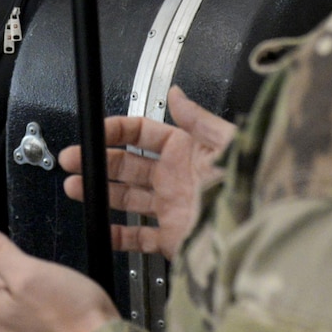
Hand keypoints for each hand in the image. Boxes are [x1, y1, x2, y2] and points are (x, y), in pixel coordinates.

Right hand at [60, 86, 236, 260]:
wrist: (257, 231)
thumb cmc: (248, 184)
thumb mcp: (225, 142)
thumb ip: (196, 118)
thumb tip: (176, 92)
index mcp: (185, 151)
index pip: (142, 134)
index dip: (115, 131)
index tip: (94, 133)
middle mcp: (175, 178)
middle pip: (127, 166)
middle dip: (98, 161)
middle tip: (74, 160)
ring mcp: (170, 208)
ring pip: (126, 198)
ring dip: (100, 192)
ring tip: (76, 188)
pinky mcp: (172, 238)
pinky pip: (139, 238)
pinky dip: (118, 235)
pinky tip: (102, 227)